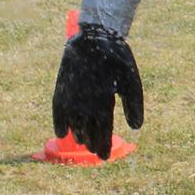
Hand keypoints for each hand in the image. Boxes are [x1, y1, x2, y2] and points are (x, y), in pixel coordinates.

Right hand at [52, 23, 143, 159]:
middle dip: (92, 143)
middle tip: (96, 151)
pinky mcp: (62, 88)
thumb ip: (133, 105)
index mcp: (104, 103)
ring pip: (74, 124)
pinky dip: (59, 123)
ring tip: (83, 142)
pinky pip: (58, 111)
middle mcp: (86, 104)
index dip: (103, 146)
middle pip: (88, 132)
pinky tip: (61, 133)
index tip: (104, 156)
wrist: (96, 37)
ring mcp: (72, 96)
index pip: (103, 132)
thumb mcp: (131, 81)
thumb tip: (136, 127)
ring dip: (78, 135)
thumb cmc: (117, 59)